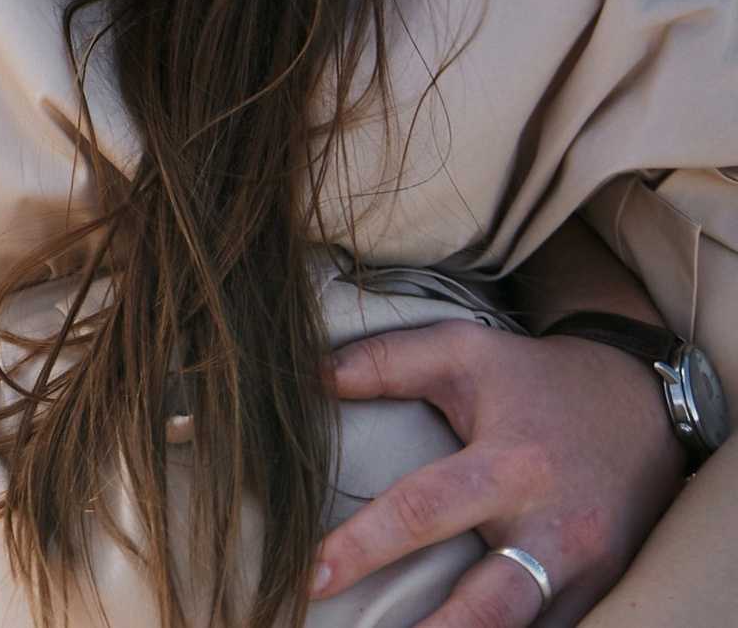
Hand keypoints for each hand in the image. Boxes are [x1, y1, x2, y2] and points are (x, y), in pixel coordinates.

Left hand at [316, 322, 685, 626]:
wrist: (647, 405)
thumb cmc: (537, 379)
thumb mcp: (463, 351)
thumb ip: (386, 361)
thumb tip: (306, 375)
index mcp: (510, 466)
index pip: (424, 512)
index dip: (362, 548)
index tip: (310, 576)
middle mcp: (553, 528)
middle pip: (488, 608)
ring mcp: (586, 570)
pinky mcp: (604, 591)